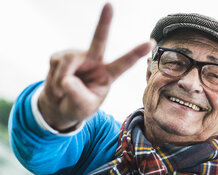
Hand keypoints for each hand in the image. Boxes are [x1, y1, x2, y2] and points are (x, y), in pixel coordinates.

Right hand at [38, 3, 154, 131]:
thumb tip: (67, 80)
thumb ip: (78, 96)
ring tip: (63, 92)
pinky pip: (55, 65)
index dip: (136, 53)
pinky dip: (53, 80)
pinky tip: (58, 85)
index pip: (123, 64)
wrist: (60, 106)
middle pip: (99, 40)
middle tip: (109, 5)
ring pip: (67, 62)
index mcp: (107, 75)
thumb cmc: (78, 106)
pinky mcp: (61, 56)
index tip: (151, 43)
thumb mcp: (82, 108)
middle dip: (104, 22)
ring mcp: (77, 56)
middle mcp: (94, 61)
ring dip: (61, 81)